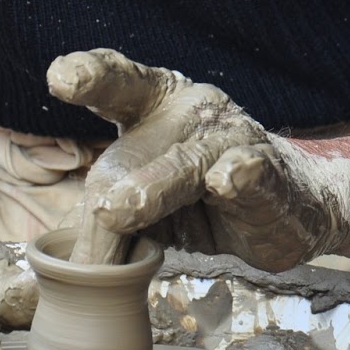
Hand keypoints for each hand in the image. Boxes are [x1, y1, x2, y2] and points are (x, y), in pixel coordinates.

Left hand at [47, 49, 341, 268]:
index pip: (119, 84)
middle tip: (99, 210)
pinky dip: (240, 176)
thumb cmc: (200, 197)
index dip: (92, 77)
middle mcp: (192, 109)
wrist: (288, 208)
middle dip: (120, 173)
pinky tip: (228, 179)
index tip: (61, 79)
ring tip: (123, 211)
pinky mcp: (268, 172)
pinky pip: (252, 173)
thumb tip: (66, 272)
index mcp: (153, 103)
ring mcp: (233, 137)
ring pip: (189, 163)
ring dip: (158, 186)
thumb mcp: (144, 210)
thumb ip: (106, 226)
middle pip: (144, 141)